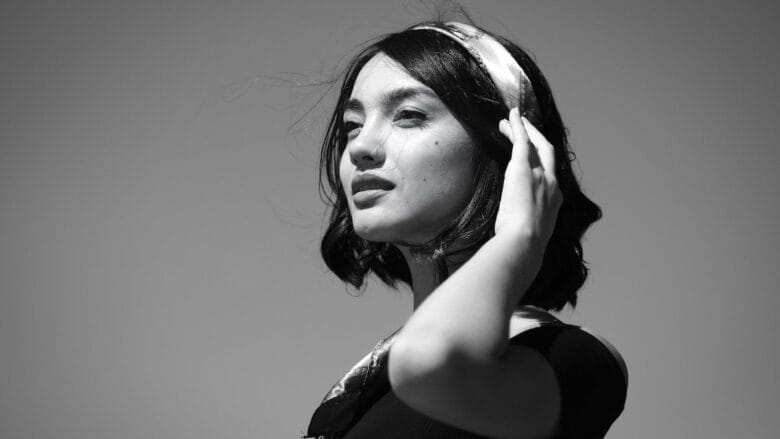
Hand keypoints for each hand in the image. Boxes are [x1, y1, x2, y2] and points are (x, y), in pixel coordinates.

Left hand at [495, 108, 561, 246]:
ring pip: (534, 144)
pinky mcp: (523, 168)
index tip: (531, 156)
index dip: (541, 162)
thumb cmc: (523, 245)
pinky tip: (511, 115)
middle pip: (548, 152)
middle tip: (525, 127)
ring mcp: (540, 175)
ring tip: (511, 119)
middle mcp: (552, 184)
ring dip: (523, 130)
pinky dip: (517, 126)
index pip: (549, 175)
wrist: (524, 243)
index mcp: (554, 201)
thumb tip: (515, 235)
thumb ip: (527, 227)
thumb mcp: (530, 235)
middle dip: (537, 138)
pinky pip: (522, 140)